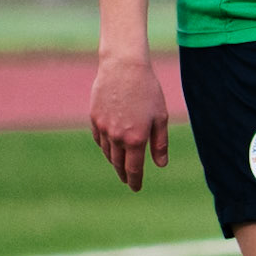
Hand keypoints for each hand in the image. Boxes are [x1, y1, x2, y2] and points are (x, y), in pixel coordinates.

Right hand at [90, 55, 168, 189]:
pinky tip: (110, 147)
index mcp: (136, 139)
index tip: (136, 188)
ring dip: (114, 161)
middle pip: (118, 163)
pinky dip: (105, 146)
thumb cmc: (148, 90)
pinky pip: (99, 139)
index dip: (135, 181)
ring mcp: (103, 128)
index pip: (133, 169)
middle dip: (124, 174)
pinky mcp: (94, 118)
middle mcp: (117, 137)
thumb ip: (160, 143)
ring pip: (107, 152)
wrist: (124, 67)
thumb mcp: (160, 117)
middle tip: (127, 180)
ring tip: (120, 164)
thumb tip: (160, 164)